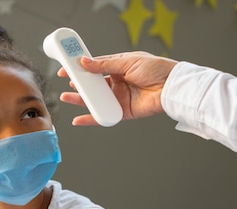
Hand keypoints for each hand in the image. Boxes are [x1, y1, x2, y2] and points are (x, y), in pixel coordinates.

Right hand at [57, 51, 177, 124]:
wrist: (171, 87)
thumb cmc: (156, 69)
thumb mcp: (127, 62)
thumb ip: (105, 65)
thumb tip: (85, 62)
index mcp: (118, 67)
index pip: (95, 67)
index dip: (80, 68)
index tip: (67, 68)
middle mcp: (117, 83)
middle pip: (92, 85)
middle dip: (78, 85)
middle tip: (66, 83)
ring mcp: (118, 97)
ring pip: (95, 100)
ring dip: (80, 100)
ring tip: (67, 97)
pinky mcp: (122, 111)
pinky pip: (103, 115)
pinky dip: (91, 118)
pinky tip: (79, 119)